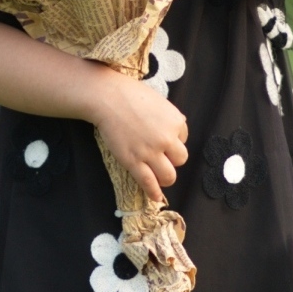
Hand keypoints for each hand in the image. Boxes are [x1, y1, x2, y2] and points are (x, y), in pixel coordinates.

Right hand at [91, 69, 189, 201]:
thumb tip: (175, 129)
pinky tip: (155, 197)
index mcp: (176, 122)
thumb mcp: (159, 101)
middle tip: (161, 156)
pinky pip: (149, 183)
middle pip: (180, 159)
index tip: (162, 137)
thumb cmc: (131, 94)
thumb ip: (168, 117)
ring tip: (161, 177)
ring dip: (166, 177)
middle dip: (172, 158)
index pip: (184, 138)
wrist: (108, 99)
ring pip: (169, 175)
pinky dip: (154, 192)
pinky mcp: (134, 162)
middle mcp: (167, 139)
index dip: (174, 139)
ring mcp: (151, 153)